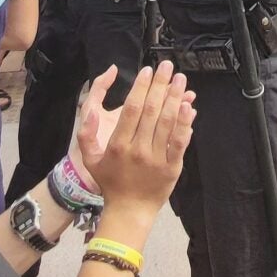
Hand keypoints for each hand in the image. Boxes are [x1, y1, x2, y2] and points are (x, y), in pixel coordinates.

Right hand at [80, 63, 193, 215]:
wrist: (130, 210)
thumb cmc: (110, 183)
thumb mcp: (90, 159)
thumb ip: (87, 134)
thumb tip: (91, 111)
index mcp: (118, 144)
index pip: (131, 109)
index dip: (141, 87)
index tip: (148, 71)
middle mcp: (138, 149)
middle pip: (151, 111)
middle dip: (161, 85)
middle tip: (168, 67)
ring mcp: (156, 159)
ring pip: (167, 122)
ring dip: (175, 98)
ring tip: (180, 80)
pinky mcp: (172, 167)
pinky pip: (180, 142)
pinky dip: (186, 124)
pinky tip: (189, 107)